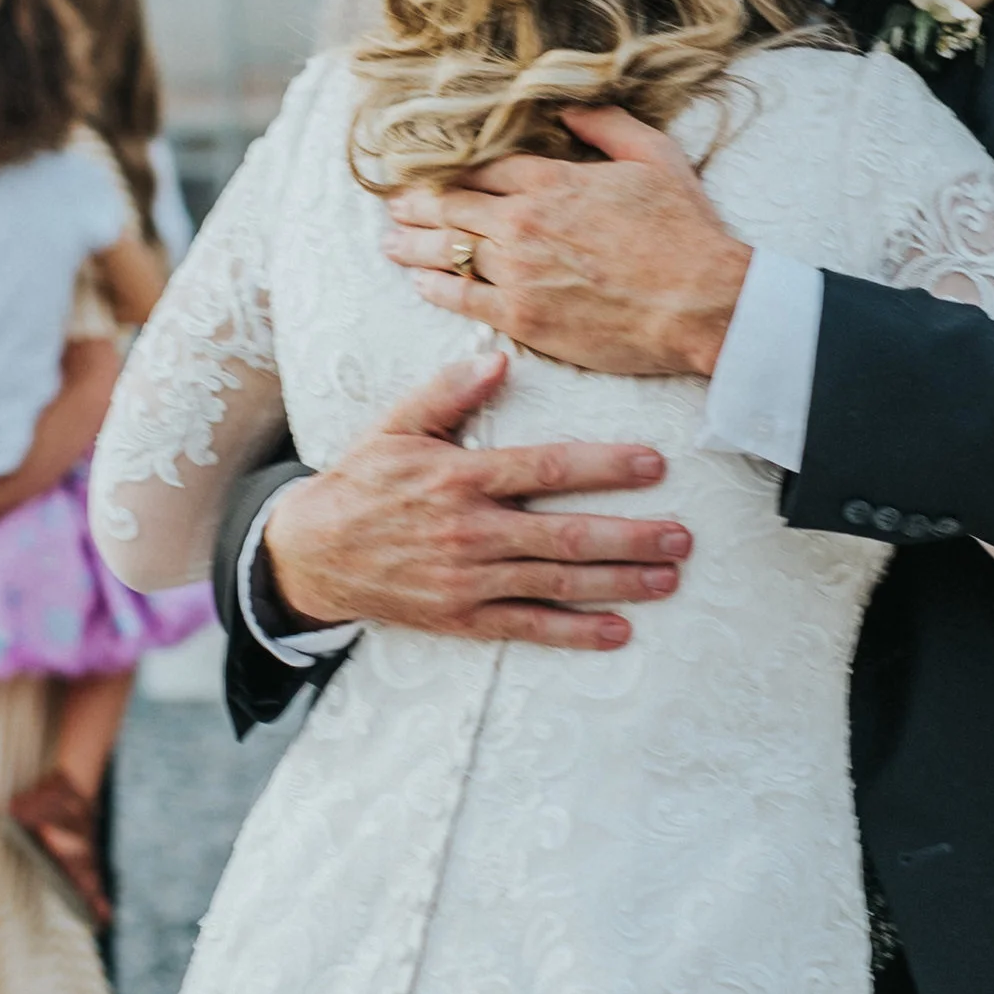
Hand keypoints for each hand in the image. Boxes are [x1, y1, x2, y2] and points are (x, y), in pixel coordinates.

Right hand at [262, 349, 688, 650]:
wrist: (311, 554)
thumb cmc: (364, 482)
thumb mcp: (395, 427)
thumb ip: (447, 394)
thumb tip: (498, 360)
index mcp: (458, 478)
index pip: (545, 468)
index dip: (604, 466)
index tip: (654, 463)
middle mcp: (469, 532)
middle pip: (565, 535)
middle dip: (631, 536)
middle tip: (682, 535)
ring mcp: (467, 580)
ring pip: (556, 584)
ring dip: (618, 583)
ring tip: (668, 577)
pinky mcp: (462, 618)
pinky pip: (527, 627)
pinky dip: (575, 632)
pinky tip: (619, 631)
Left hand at [381, 111, 750, 381]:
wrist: (701, 302)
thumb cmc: (685, 231)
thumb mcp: (654, 156)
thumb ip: (605, 125)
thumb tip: (566, 106)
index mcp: (552, 181)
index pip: (482, 168)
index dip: (451, 169)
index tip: (430, 171)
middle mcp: (524, 222)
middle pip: (452, 206)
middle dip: (416, 203)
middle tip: (393, 204)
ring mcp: (518, 271)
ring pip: (447, 250)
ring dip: (412, 244)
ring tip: (390, 243)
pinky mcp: (522, 317)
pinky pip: (462, 298)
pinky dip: (435, 287)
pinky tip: (419, 282)